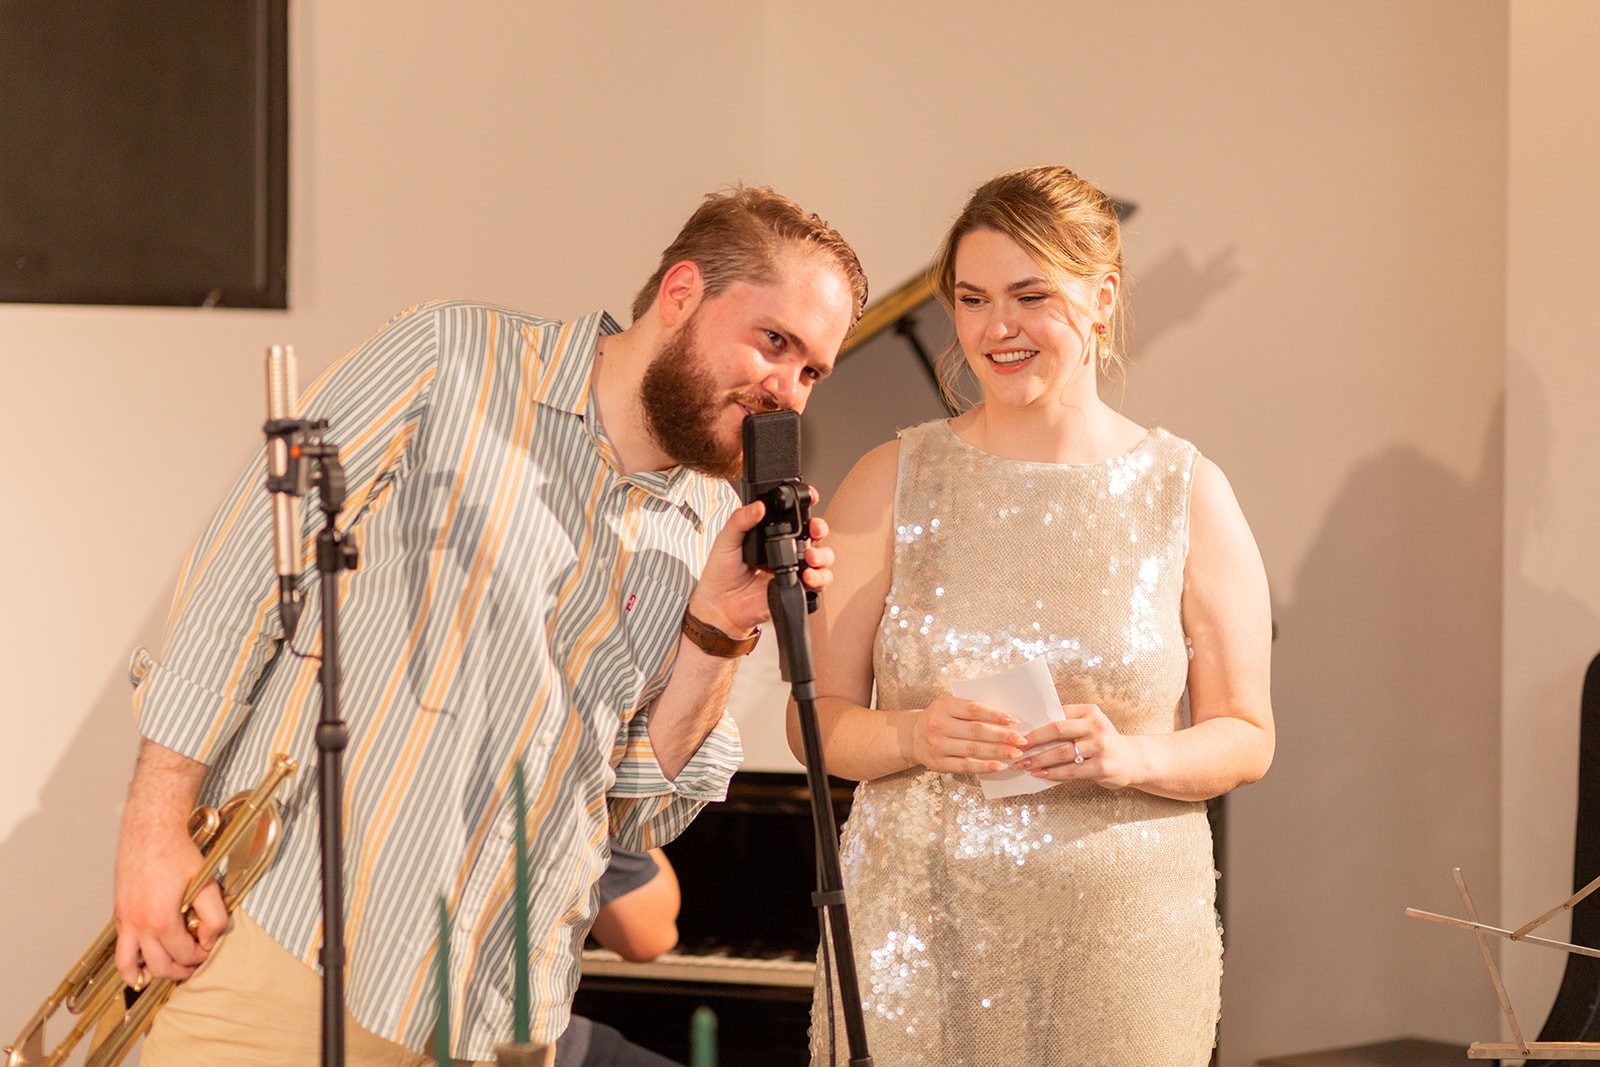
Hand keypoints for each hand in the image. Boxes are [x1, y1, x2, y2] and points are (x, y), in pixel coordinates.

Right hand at [113, 813, 227, 984]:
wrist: (150, 831)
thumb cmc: (176, 852)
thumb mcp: (206, 883)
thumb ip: (214, 915)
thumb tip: (210, 938)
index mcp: (161, 920)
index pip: (184, 954)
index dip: (201, 955)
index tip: (209, 947)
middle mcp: (138, 925)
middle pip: (159, 967)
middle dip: (180, 970)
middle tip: (194, 964)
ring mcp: (124, 921)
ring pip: (130, 966)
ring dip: (150, 975)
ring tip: (168, 972)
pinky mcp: (118, 914)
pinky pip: (120, 950)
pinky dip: (129, 965)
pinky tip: (140, 968)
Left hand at [687, 500, 834, 636]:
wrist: (720, 606)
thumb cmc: (721, 574)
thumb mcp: (726, 540)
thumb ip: (740, 520)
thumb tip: (758, 506)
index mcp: (770, 535)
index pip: (794, 517)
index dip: (806, 507)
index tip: (810, 500)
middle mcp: (785, 550)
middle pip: (815, 534)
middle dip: (820, 528)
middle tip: (814, 530)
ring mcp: (793, 569)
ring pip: (823, 557)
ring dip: (822, 555)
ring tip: (810, 558)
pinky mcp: (796, 587)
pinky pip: (819, 583)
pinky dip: (819, 578)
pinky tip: (807, 576)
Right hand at [911, 694, 1029, 773]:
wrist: (913, 736)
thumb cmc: (940, 718)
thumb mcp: (950, 706)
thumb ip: (972, 710)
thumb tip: (1006, 719)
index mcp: (944, 706)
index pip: (974, 709)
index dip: (995, 715)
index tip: (1014, 721)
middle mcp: (938, 725)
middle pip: (976, 731)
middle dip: (1002, 736)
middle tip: (1021, 740)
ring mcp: (938, 746)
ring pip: (973, 750)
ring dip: (998, 752)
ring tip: (1015, 753)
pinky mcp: (939, 763)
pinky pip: (966, 766)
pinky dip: (985, 767)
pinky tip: (1000, 766)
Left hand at [1016, 703, 1137, 789]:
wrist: (1132, 760)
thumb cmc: (1102, 742)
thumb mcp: (1089, 726)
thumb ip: (1068, 724)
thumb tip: (1031, 729)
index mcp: (1090, 711)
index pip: (1058, 713)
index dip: (1036, 723)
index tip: (1019, 732)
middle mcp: (1096, 726)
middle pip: (1057, 730)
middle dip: (1033, 740)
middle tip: (1016, 748)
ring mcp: (1100, 746)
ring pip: (1062, 753)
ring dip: (1039, 759)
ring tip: (1024, 764)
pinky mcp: (1102, 766)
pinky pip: (1071, 770)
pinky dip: (1053, 773)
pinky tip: (1040, 774)